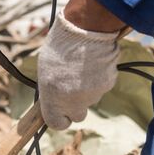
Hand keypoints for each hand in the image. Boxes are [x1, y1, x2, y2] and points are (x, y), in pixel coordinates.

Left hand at [36, 11, 121, 129]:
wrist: (86, 30)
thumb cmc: (60, 46)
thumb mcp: (45, 70)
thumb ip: (50, 89)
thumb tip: (54, 97)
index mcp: (53, 99)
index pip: (57, 124)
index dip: (59, 119)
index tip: (59, 111)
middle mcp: (74, 102)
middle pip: (78, 114)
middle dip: (75, 105)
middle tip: (72, 87)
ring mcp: (93, 95)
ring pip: (91, 99)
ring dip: (87, 88)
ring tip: (81, 66)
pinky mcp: (108, 85)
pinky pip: (102, 86)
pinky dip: (98, 78)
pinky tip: (93, 62)